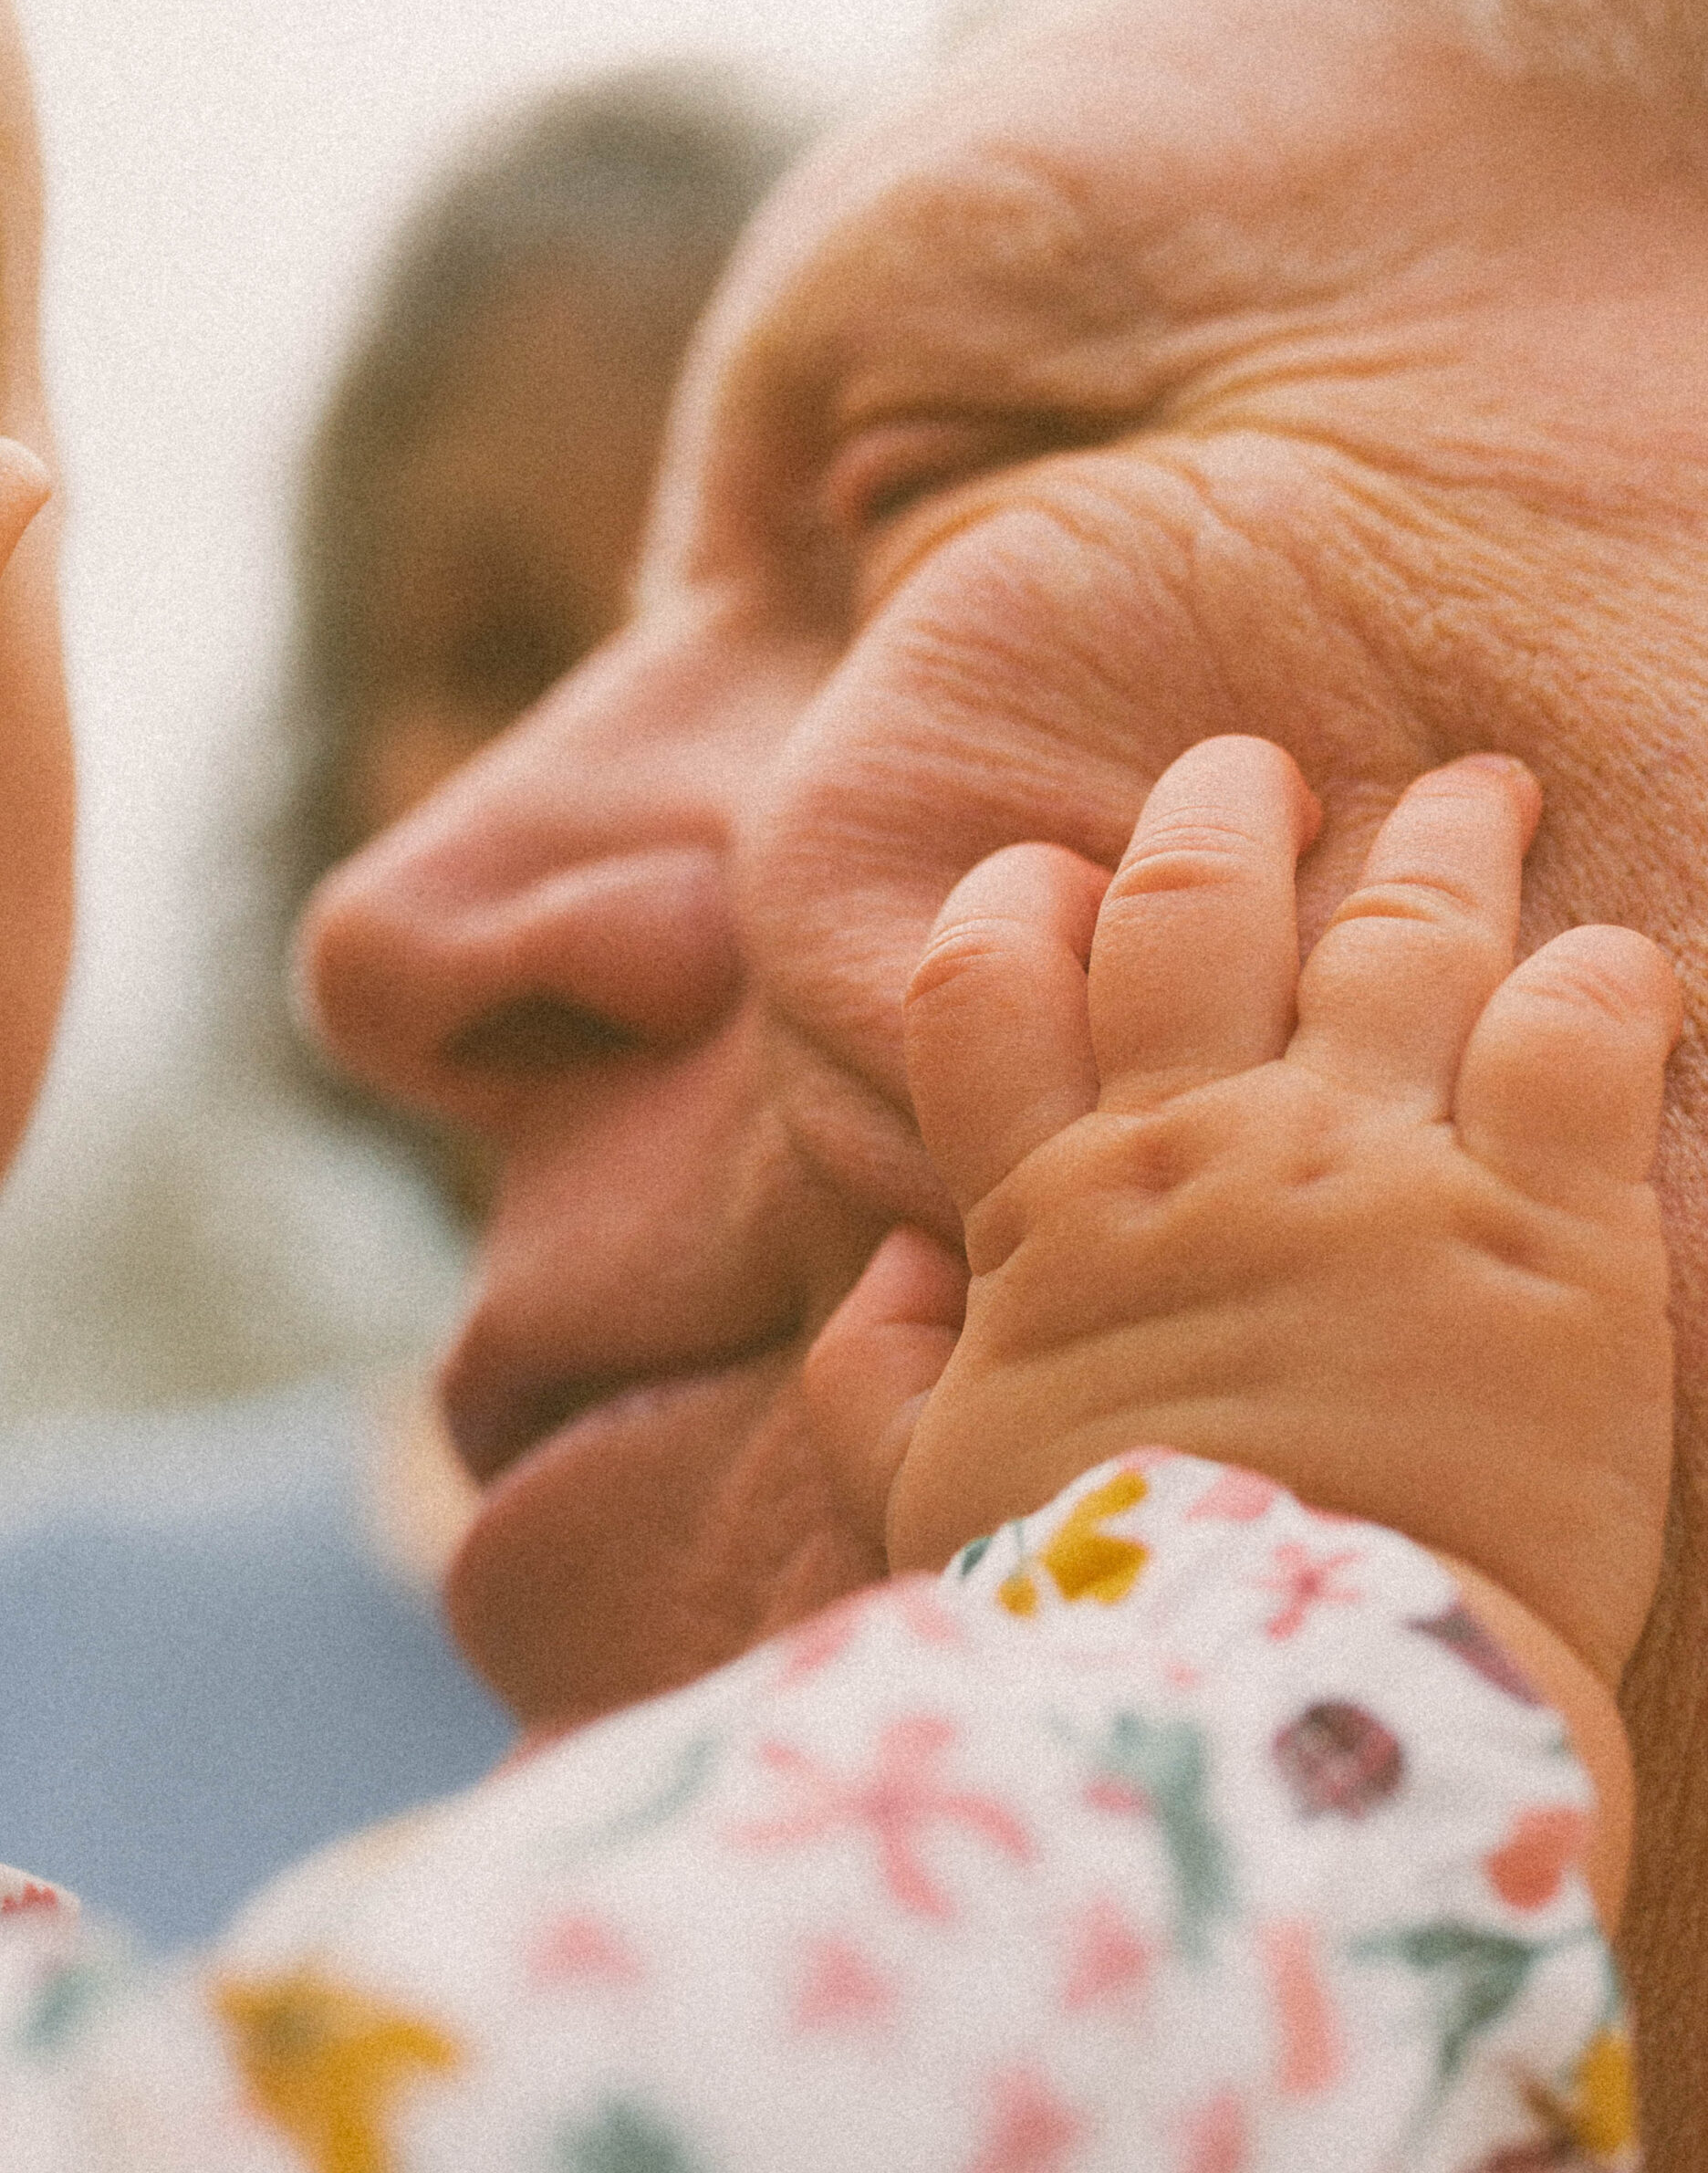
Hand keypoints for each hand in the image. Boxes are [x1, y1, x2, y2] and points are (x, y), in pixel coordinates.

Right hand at [803, 736, 1679, 1696]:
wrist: (1291, 1721)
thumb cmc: (1095, 1618)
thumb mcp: (928, 1501)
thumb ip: (873, 1370)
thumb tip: (897, 1259)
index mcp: (1055, 1212)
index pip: (992, 982)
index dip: (1015, 905)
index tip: (1051, 875)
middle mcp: (1206, 1151)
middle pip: (1194, 908)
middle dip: (1218, 812)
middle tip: (1253, 770)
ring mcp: (1376, 1172)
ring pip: (1404, 929)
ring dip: (1440, 841)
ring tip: (1475, 789)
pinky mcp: (1547, 1231)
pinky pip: (1582, 1036)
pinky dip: (1603, 976)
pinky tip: (1617, 956)